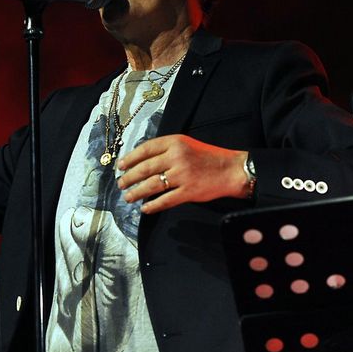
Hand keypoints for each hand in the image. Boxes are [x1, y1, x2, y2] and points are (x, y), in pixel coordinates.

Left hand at [116, 135, 247, 214]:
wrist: (231, 170)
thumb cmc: (208, 157)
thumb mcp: (186, 144)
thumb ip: (166, 150)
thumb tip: (142, 161)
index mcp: (175, 143)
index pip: (145, 149)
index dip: (130, 158)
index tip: (121, 166)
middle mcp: (177, 157)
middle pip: (145, 168)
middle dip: (129, 178)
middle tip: (121, 184)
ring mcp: (182, 175)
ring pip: (151, 185)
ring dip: (137, 192)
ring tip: (128, 197)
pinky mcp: (188, 191)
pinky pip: (165, 200)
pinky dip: (152, 205)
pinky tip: (145, 208)